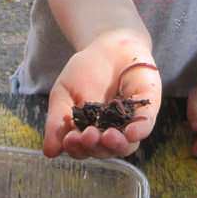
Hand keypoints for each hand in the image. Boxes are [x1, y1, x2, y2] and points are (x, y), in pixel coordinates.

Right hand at [43, 35, 161, 159]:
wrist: (107, 46)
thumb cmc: (84, 72)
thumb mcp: (63, 93)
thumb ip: (57, 121)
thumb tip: (49, 152)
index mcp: (88, 133)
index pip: (83, 149)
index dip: (77, 148)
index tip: (71, 138)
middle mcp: (110, 133)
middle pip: (104, 150)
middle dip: (95, 146)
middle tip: (88, 135)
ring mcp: (129, 122)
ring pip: (126, 144)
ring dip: (117, 145)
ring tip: (108, 137)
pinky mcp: (147, 108)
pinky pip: (145, 124)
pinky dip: (140, 130)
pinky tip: (131, 132)